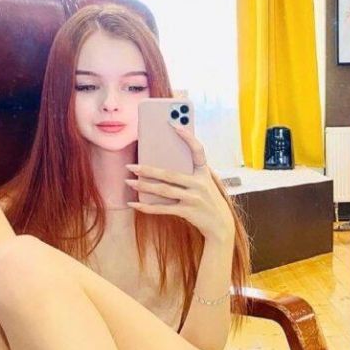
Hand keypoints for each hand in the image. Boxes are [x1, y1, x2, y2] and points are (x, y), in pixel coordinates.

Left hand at [125, 125, 234, 243]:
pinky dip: (147, 207)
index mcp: (204, 173)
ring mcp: (194, 198)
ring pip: (163, 190)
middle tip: (130, 166)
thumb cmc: (208, 200)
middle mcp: (200, 184)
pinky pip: (163, 209)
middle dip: (148, 170)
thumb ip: (189, 173)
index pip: (198, 151)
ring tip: (129, 182)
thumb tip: (159, 166)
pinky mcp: (188, 212)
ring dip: (143, 187)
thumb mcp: (204, 183)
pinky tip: (134, 204)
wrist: (221, 225)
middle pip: (169, 174)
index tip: (174, 125)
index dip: (188, 137)